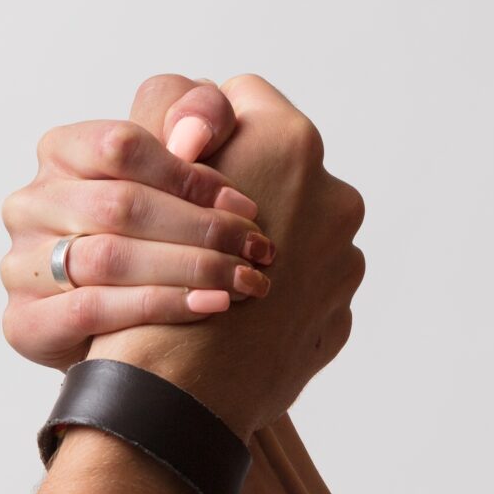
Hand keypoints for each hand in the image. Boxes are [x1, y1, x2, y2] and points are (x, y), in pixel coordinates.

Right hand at [1, 76, 275, 370]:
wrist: (131, 331)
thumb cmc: (161, 232)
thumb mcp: (182, 164)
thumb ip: (199, 118)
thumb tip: (192, 136)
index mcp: (62, 151)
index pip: (123, 145)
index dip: (190, 174)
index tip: (247, 204)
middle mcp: (31, 203)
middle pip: (119, 204)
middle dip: (200, 227)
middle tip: (257, 248)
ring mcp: (21, 263)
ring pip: (108, 257)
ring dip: (188, 267)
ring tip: (243, 280)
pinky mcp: (24, 321)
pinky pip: (92, 309)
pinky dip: (159, 305)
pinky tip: (210, 306)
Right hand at [91, 76, 363, 436]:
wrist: (180, 395)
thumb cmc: (153, 282)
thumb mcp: (150, 178)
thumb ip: (181, 130)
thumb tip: (199, 126)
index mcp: (289, 144)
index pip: (242, 98)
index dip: (202, 130)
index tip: (180, 168)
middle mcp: (333, 196)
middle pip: (278, 169)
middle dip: (242, 190)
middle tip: (193, 229)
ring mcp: (344, 260)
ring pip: (295, 231)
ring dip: (261, 246)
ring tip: (212, 281)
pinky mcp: (340, 316)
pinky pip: (304, 288)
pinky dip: (275, 297)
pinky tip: (231, 319)